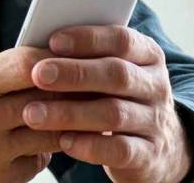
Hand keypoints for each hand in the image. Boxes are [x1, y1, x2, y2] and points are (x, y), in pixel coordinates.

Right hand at [0, 47, 63, 182]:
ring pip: (49, 133)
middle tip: (82, 83)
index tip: (65, 56)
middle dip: (68, 89)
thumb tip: (33, 59)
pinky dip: (42, 150)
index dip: (52, 58)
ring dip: (61, 121)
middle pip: (45, 98)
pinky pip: (37, 162)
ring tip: (64, 110)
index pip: (24, 64)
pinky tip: (35, 139)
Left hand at [23, 25, 193, 182]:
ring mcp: (155, 122)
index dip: (88, 39)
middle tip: (38, 75)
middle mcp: (156, 86)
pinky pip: (119, 150)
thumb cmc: (120, 99)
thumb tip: (40, 49)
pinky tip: (63, 141)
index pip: (122, 40)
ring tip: (34, 113)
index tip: (53, 41)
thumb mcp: (112, 74)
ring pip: (114, 113)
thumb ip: (87, 60)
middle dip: (75, 73)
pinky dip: (89, 146)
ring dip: (70, 112)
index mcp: (148, 56)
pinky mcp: (149, 155)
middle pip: (117, 75)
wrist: (159, 148)